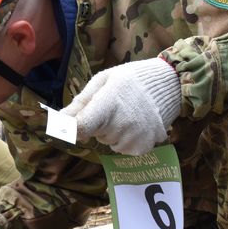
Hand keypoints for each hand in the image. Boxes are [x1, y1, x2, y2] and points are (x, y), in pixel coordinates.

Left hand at [61, 57, 180, 155]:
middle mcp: (121, 124)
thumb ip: (81, 102)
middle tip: (112, 107)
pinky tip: (135, 124)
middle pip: (93, 133)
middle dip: (97, 123)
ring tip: (127, 113)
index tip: (68, 124)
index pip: (80, 127)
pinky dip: (124, 140)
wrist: (167, 85)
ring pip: (107, 142)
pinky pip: (121, 149)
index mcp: (108, 104)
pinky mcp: (142, 148)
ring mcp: (133, 138)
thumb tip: (60, 119)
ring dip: (111, 132)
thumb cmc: (130, 80)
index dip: (70, 128)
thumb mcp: (103, 81)